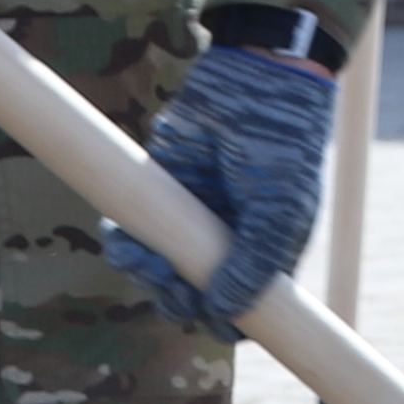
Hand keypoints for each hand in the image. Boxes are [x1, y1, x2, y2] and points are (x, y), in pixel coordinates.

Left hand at [108, 40, 333, 333]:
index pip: (244, 306)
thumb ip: (253, 266)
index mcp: (266, 252)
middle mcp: (227, 241)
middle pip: (195, 297)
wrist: (253, 81)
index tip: (211, 321)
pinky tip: (120, 238)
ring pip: (160, 271)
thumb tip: (221, 315)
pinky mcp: (162, 193)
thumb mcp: (279, 213)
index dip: (226, 322)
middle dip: (178, 301)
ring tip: (142, 259)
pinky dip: (123, 243)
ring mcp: (192, 219)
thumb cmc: (282, 149)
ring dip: (146, 275)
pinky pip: (135, 232)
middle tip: (171, 286)